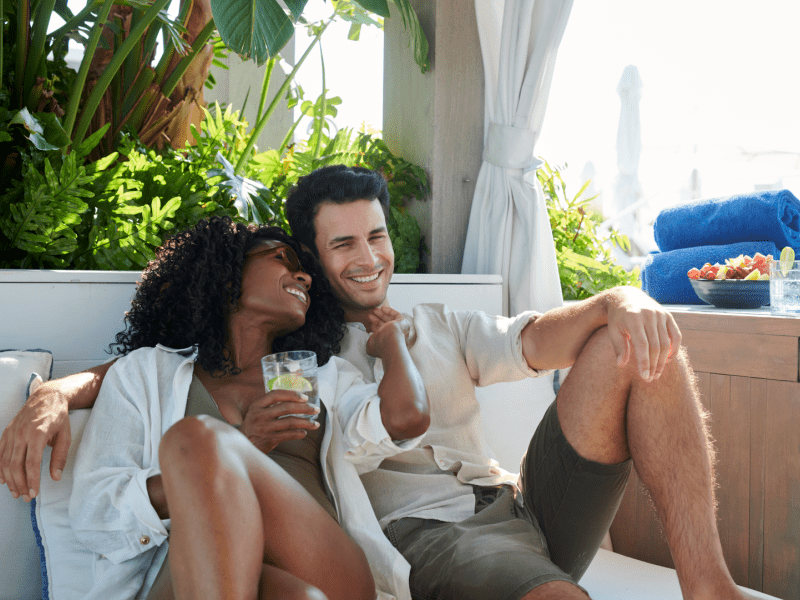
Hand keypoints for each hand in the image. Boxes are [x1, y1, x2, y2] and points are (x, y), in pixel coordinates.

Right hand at [0, 382, 71, 501]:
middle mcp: (21, 434)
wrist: (46, 397)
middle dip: (20, 484)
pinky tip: (3, 480)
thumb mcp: (65, 435)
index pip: (31, 463)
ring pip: (5, 461)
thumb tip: (55, 477)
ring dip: (10, 480)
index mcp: (37, 434)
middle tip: (26, 497)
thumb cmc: (58, 417)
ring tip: (17, 492)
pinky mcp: (6, 433)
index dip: (32, 480)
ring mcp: (11, 433)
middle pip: (15, 465)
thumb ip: (60, 457)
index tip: (34, 493)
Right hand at [240, 390, 319, 453]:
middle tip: (316, 409)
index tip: (305, 397)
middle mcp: (260, 415)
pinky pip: (289, 435)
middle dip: (304, 408)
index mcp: (256, 405)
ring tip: (315, 424)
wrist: (242, 444)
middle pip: (286, 408)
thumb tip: (296, 398)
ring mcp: (264, 428)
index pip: (276, 394)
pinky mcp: (269, 440)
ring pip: (290, 422)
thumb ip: (271, 404)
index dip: (292, 394)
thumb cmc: (254, 425)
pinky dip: (299, 433)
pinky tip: (304, 432)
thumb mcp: (257, 411)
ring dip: (306, 422)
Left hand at [366, 307, 409, 357]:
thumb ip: (371, 340)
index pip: (383, 334)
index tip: (370, 324)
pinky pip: (397, 315)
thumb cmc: (380, 345)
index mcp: (389, 343)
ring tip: (373, 310)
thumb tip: (370, 338)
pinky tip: (382, 308)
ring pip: (391, 320)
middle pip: (386, 326)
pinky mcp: (404, 323)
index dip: (376, 328)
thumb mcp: (371, 344)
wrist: (390, 342)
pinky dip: (389, 311)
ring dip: (382, 314)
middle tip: (371, 314)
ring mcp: (401, 330)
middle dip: (378, 319)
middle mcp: (396, 337)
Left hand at [605, 287, 681, 381]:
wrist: (625, 297)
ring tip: (657, 373)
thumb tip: (621, 365)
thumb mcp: (614, 330)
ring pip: (666, 343)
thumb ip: (619, 347)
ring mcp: (660, 315)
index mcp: (634, 319)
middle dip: (654, 365)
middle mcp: (649, 315)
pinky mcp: (668, 316)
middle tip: (650, 378)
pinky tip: (668, 360)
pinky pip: (676, 335)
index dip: (644, 362)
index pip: (642, 345)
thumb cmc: (617, 318)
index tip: (644, 377)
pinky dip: (674, 348)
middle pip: (655, 346)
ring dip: (663, 360)